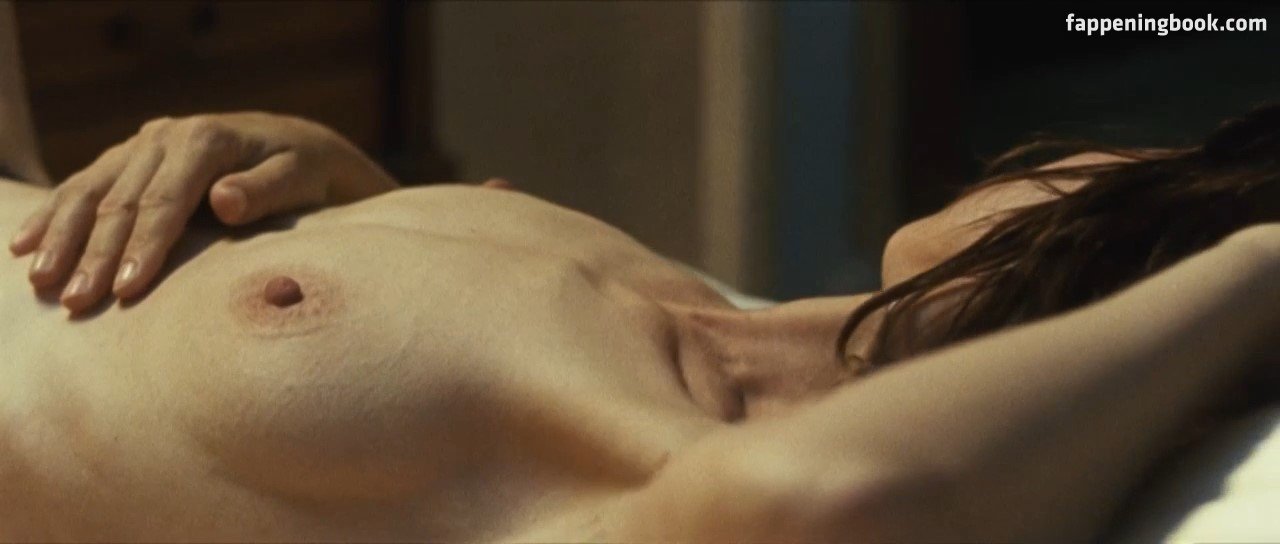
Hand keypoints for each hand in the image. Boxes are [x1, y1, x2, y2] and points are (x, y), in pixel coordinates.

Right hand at [7, 112, 397, 312]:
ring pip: (89, 191)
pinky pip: (81, 185)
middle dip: (95, 255)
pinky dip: (52, 215)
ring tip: (40, 282)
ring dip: (62, 238)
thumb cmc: (302, 172)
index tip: (128, 290)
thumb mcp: (298, 178)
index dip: (144, 247)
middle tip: (76, 303)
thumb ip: (264, 191)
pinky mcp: (127, 156)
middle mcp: (166, 135)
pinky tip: (24, 244)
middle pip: (120, 201)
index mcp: (205, 140)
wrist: (296, 146)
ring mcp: (142, 143)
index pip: (165, 201)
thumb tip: (225, 202)